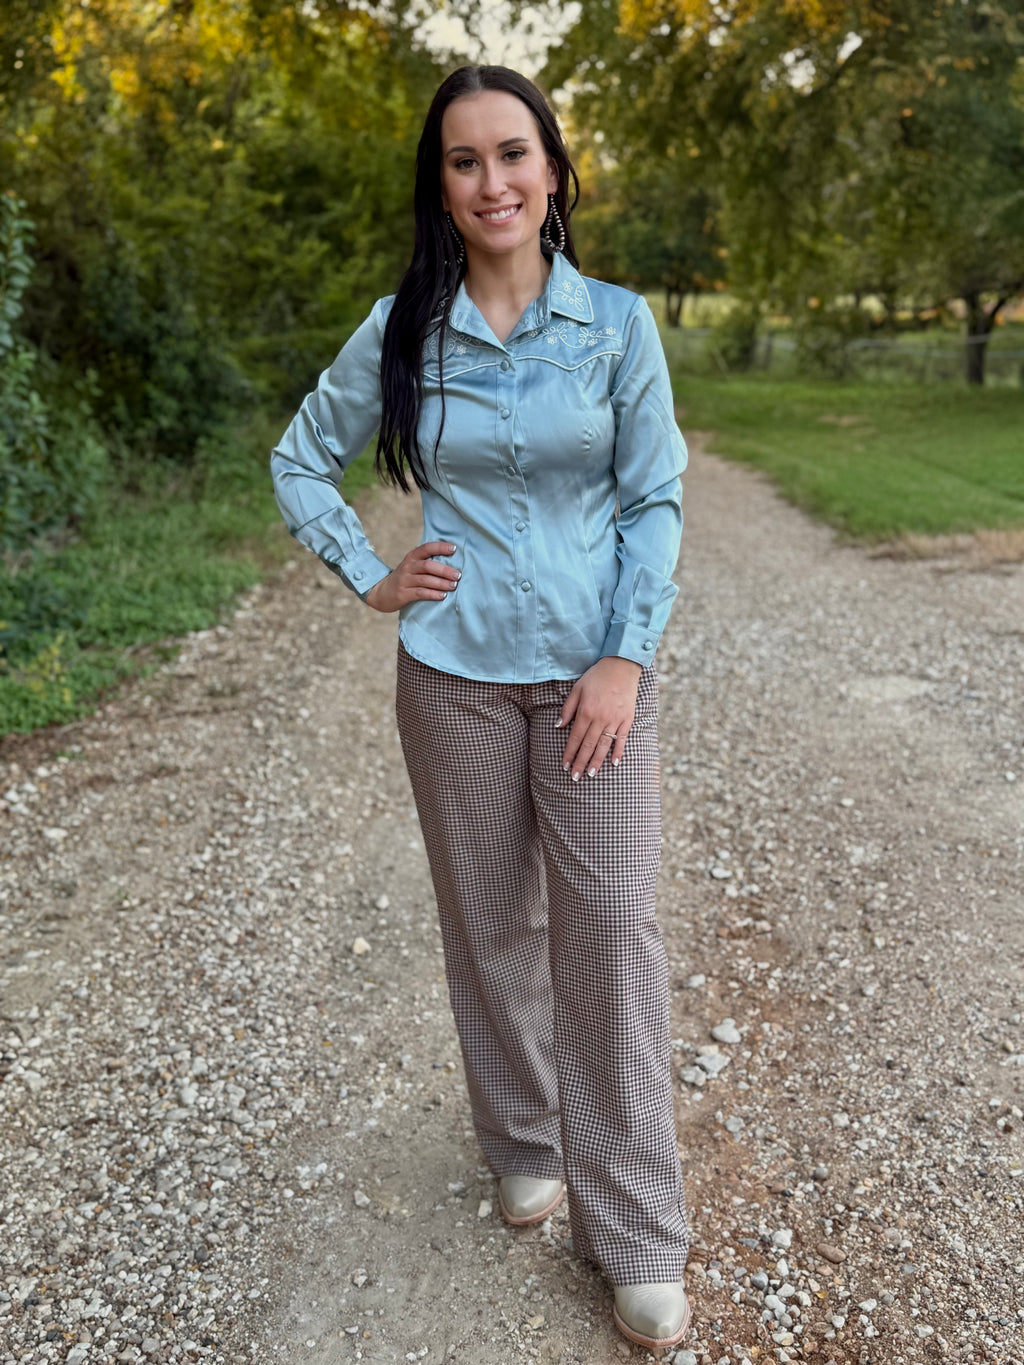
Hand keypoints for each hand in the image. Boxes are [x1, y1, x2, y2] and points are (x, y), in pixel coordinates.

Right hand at [365, 541, 459, 612]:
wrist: (382, 593)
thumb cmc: (404, 579)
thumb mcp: (412, 567)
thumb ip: (427, 563)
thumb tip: (452, 563)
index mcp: (412, 557)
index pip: (426, 548)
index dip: (440, 547)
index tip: (454, 549)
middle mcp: (408, 567)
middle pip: (428, 566)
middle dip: (444, 570)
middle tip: (458, 575)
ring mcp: (404, 580)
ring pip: (425, 580)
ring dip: (441, 583)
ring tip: (453, 586)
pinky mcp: (403, 593)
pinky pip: (420, 593)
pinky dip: (433, 594)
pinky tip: (442, 595)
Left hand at [557, 656, 641, 780]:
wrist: (621, 666)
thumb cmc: (596, 677)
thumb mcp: (576, 689)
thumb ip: (567, 709)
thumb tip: (558, 726)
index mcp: (585, 712)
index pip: (575, 738)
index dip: (569, 754)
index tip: (564, 766)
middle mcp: (600, 719)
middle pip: (588, 746)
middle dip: (581, 763)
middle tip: (575, 777)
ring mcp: (615, 720)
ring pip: (604, 746)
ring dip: (597, 762)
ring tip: (591, 774)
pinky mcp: (627, 720)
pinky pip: (622, 740)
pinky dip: (618, 752)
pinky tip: (614, 763)